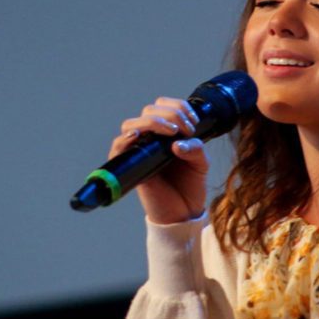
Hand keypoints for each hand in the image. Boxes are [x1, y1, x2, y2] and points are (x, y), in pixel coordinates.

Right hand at [108, 97, 208, 224]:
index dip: (178, 107)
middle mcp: (150, 139)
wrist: (184, 213)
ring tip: (171, 132)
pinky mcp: (130, 167)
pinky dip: (124, 139)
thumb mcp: (200, 163)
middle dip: (171, 114)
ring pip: (131, 124)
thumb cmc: (190, 186)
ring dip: (152, 122)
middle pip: (148, 111)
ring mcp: (138, 151)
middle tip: (186, 130)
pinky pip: (118, 148)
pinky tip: (137, 135)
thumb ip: (196, 149)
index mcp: (166, 132)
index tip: (193, 122)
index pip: (162, 105)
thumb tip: (177, 144)